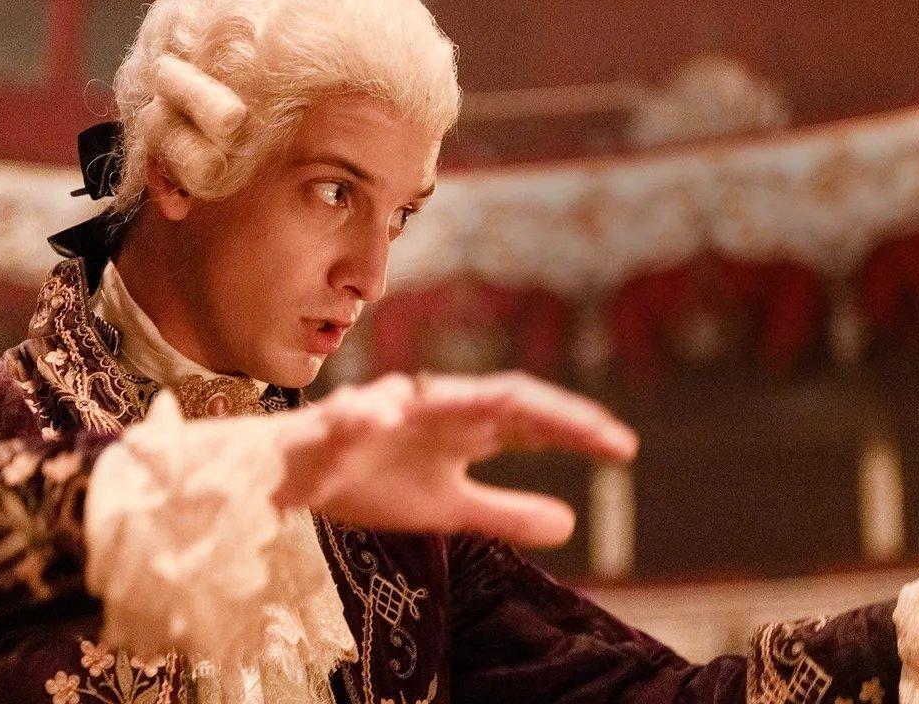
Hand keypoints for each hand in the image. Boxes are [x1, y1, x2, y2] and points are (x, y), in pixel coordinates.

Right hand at [271, 371, 638, 547]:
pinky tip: (382, 417)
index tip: (623, 448)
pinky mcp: (331, 426)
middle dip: (551, 414)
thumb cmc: (375, 479)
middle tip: (602, 435)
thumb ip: (505, 511)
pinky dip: (366, 414)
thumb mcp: (448, 508)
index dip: (574, 430)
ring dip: (464, 399)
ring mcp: (382, 411)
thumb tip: (571, 524)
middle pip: (499, 399)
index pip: (528, 421)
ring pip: (429, 395)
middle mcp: (431, 408)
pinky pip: (349, 416)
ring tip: (512, 411)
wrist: (295, 477)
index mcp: (460, 426)